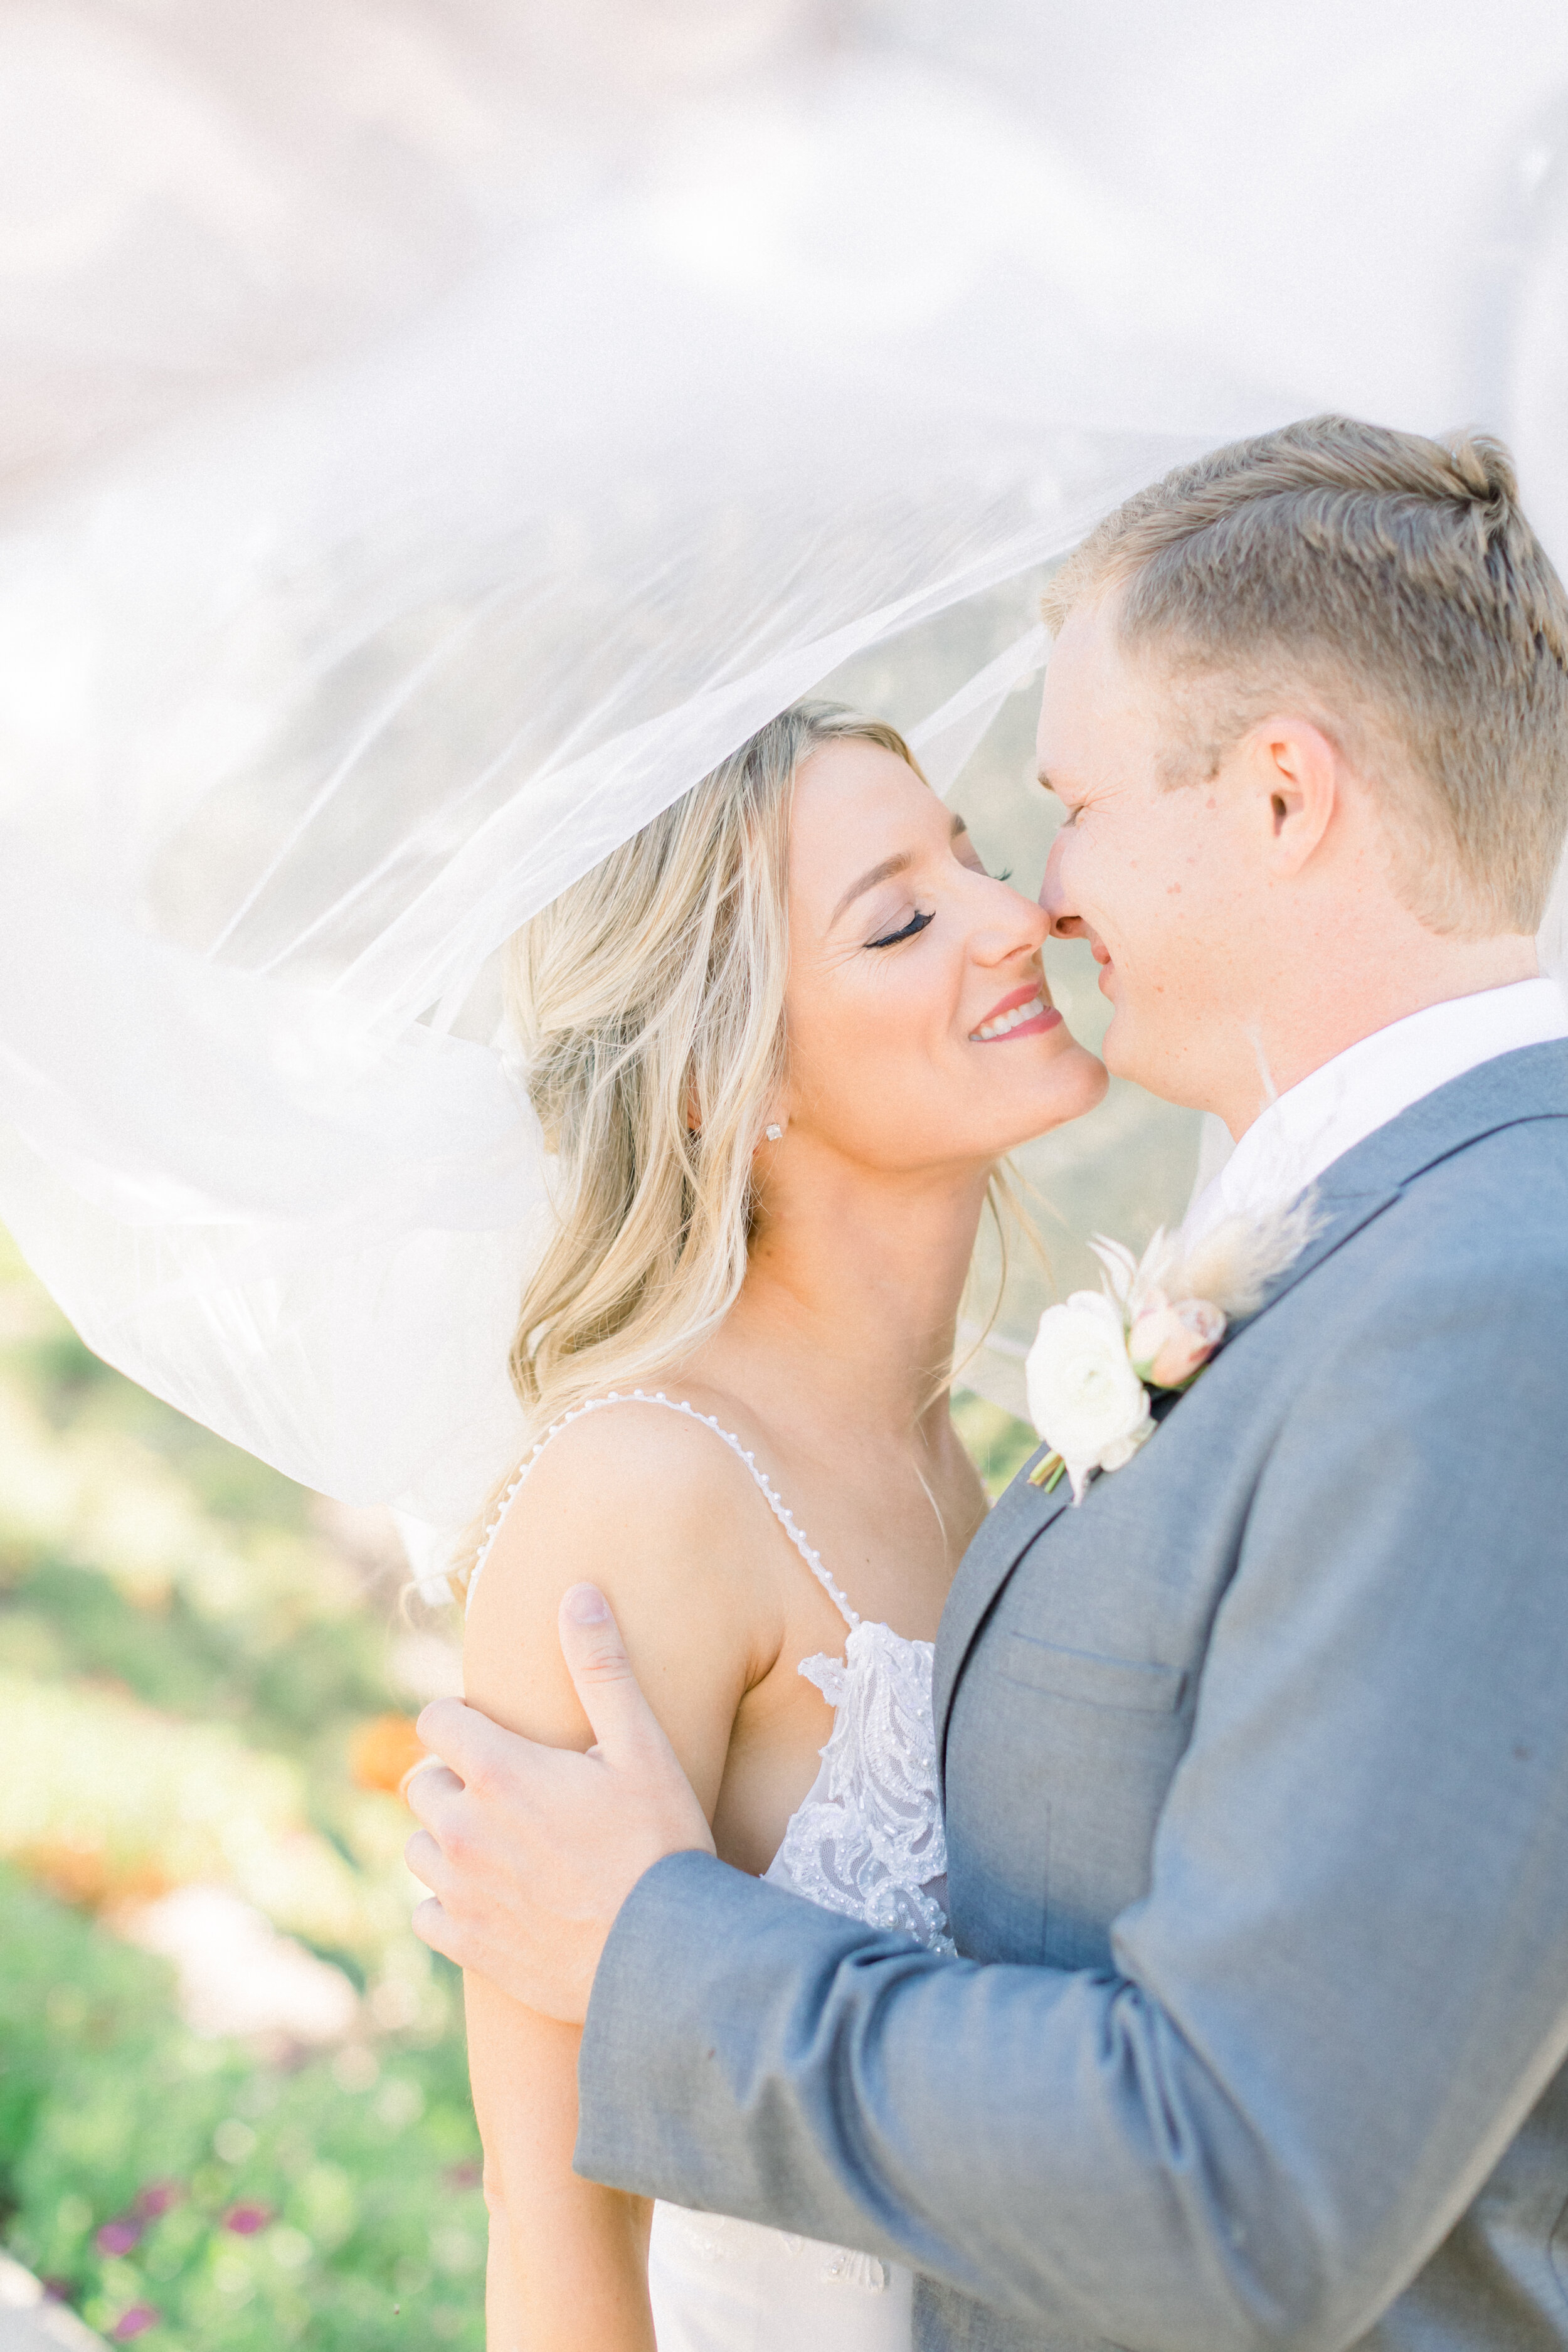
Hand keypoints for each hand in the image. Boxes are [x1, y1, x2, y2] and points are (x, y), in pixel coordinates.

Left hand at [405, 1582, 713, 2020]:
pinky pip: (424, 1914)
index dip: (463, 1720)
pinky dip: (449, 1903)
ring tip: (504, 1842)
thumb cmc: (660, 1843)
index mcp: (498, 1771)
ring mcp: (459, 1892)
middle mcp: (463, 1829)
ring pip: (418, 1847)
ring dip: (448, 1838)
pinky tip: (495, 1897)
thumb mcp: (641, 1746)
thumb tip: (578, 1592)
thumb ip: (601, 1667)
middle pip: (418, 1782)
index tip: (499, 1734)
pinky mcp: (467, 1945)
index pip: (434, 1720)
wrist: (665, 1955)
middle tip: (510, 1789)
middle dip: (454, 1777)